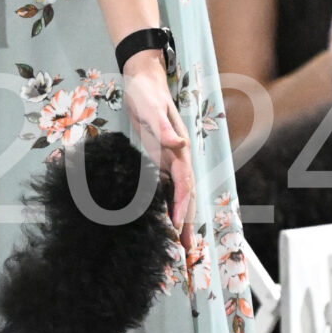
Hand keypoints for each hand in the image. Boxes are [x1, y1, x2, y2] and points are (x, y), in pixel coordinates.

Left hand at [122, 54, 193, 236]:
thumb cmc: (146, 92)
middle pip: (187, 196)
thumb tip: (179, 146)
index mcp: (179, 149)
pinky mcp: (161, 160)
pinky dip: (169, 208)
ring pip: (180, 196)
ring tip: (184, 247)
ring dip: (183, 220)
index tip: (177, 228)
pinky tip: (167, 222)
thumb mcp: (150, 108)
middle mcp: (179, 158)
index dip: (181, 207)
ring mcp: (171, 160)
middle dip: (189, 224)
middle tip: (189, 254)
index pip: (183, 184)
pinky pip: (167, 189)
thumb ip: (163, 128)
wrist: (142, 78)